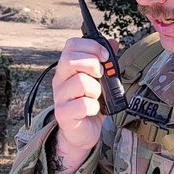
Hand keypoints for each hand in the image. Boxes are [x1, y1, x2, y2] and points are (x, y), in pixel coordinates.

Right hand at [51, 37, 114, 154]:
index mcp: (67, 68)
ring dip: (96, 90)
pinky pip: (84, 104)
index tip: (105, 56)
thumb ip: (105, 61)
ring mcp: (59, 97)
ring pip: (81, 82)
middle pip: (70, 59)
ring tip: (96, 97)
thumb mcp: (100, 79)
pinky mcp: (63, 114)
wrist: (83, 131)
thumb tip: (113, 42)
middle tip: (100, 75)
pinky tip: (94, 110)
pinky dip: (95, 107)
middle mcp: (60, 80)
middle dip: (92, 64)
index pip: (71, 45)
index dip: (91, 46)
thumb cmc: (90, 103)